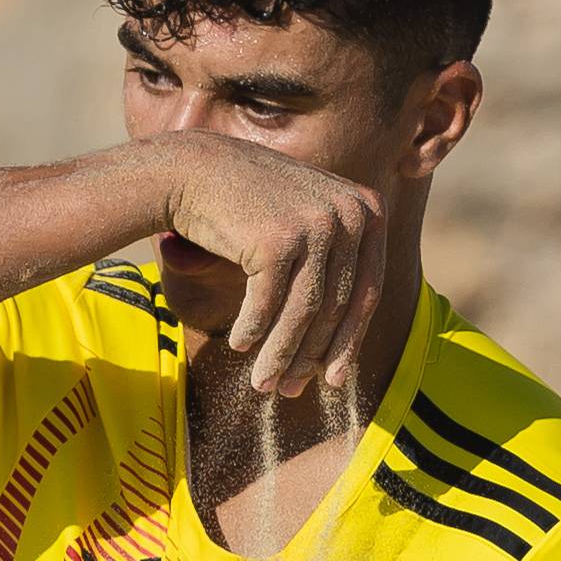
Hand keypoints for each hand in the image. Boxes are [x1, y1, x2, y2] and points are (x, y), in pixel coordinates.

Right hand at [151, 131, 385, 395]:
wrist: (193, 169)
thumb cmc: (249, 206)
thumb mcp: (306, 222)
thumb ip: (336, 263)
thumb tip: (347, 347)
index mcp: (367, 210)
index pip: (367, 292)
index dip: (348, 342)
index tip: (333, 380)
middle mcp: (349, 214)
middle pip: (336, 307)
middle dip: (311, 357)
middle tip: (290, 390)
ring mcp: (316, 225)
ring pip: (304, 312)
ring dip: (280, 354)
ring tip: (263, 384)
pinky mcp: (278, 239)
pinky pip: (268, 303)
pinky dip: (253, 329)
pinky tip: (239, 346)